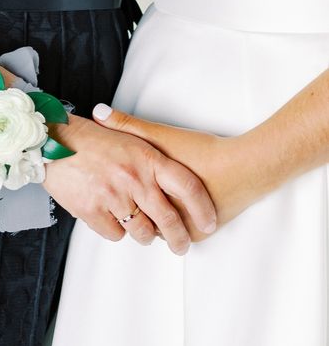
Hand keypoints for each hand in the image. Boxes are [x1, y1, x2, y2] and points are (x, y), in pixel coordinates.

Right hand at [43, 115, 216, 254]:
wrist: (53, 140)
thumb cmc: (93, 139)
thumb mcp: (130, 137)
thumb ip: (154, 159)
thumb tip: (179, 181)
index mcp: (148, 158)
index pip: (188, 186)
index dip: (202, 209)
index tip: (209, 223)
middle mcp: (134, 178)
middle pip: (168, 218)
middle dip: (178, 238)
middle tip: (181, 246)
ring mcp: (113, 196)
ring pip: (141, 231)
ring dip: (145, 235)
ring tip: (145, 233)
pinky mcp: (92, 210)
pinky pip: (115, 234)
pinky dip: (116, 231)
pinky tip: (114, 220)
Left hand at [92, 105, 261, 240]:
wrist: (249, 167)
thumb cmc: (204, 153)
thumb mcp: (162, 137)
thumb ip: (129, 125)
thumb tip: (97, 112)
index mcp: (151, 194)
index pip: (119, 205)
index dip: (117, 195)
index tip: (114, 188)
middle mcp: (164, 216)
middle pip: (138, 220)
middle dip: (135, 212)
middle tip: (130, 201)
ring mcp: (183, 228)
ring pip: (159, 229)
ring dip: (156, 220)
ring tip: (152, 204)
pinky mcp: (200, 233)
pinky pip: (179, 231)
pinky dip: (177, 222)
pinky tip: (176, 207)